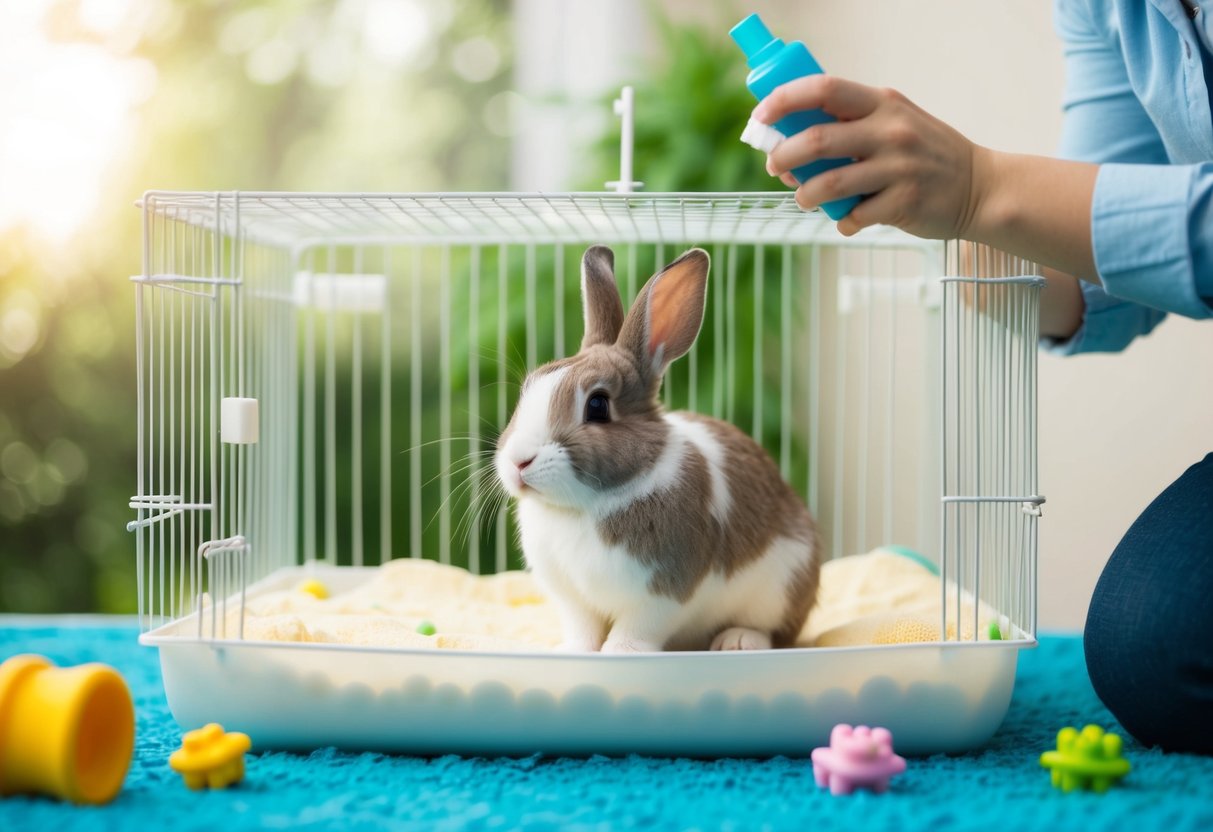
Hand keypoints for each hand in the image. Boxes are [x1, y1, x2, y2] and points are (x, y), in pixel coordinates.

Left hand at [755, 75, 984, 240]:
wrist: (981, 187)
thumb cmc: (924, 154)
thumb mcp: (894, 122)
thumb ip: (851, 124)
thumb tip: (789, 143)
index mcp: (882, 103)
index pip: (825, 88)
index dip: (785, 99)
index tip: (761, 116)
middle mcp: (891, 130)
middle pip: (818, 139)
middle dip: (784, 156)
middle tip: (775, 166)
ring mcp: (900, 167)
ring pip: (830, 182)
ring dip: (806, 194)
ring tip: (804, 199)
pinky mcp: (905, 202)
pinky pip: (855, 216)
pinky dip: (843, 221)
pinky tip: (847, 220)